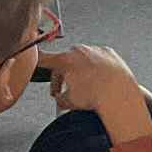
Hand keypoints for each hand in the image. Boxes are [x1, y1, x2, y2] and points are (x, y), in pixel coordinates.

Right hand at [36, 44, 151, 145]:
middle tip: (65, 90)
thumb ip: (59, 98)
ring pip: (82, 59)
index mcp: (65, 60)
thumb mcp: (69, 101)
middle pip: (64, 62)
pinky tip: (99, 80)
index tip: (31, 57)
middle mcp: (79, 51)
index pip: (45, 58)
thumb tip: (60, 100)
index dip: (36, 60)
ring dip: (80, 71)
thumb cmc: (96, 96)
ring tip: (86, 88)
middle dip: (63, 76)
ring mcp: (94, 50)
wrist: (119, 93)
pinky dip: (96, 68)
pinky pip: (97, 58)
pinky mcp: (108, 52)